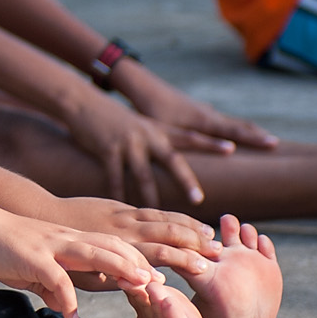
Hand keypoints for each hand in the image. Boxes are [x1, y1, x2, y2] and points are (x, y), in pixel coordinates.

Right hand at [0, 213, 157, 317]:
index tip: (156, 277)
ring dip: (120, 270)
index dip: (135, 259)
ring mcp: (51, 246)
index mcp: (69, 240)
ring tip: (139, 287)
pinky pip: (57, 279)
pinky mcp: (33, 257)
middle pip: (112, 247)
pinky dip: (69, 298)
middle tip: (162, 283)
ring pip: (94, 254)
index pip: (111, 246)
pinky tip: (73, 316)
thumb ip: (52, 285)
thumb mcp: (34, 267)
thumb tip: (66, 307)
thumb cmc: (3, 247)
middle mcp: (66, 239)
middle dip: (139, 263)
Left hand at [42, 197, 220, 277]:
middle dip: (195, 242)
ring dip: (188, 226)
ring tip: (210, 234)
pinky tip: (183, 221)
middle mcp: (125, 229)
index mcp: (118, 248)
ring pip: (163, 218)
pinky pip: (151, 210)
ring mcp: (122, 215)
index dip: (184, 260)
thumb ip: (115, 278)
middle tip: (219, 252)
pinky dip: (171, 216)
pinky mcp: (117, 206)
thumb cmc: (62, 256)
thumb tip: (144, 284)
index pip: (159, 254)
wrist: (41, 216)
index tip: (205, 268)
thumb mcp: (85, 276)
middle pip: (168, 233)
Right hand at [61, 88, 203, 207]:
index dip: (210, 143)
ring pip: (144, 174)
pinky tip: (120, 207)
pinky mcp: (108, 150)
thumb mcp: (141, 125)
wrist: (85, 103)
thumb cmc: (114, 118)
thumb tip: (171, 155)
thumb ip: (157, 140)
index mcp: (159, 130)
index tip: (231, 149)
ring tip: (160, 214)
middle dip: (186, 180)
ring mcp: (128, 143)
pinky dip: (118, 193)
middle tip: (199, 200)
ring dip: (152, 196)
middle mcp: (148, 136)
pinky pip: (115, 176)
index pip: (190, 137)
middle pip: (172, 160)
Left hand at [115, 62, 277, 152]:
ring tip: (262, 140)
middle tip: (278, 145)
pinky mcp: (198, 111)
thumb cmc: (152, 111)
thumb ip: (182, 145)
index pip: (236, 131)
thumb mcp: (167, 131)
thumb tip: (190, 166)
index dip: (255, 138)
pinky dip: (231, 129)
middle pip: (239, 126)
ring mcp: (205, 111)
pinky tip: (233, 135)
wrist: (145, 87)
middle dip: (258, 135)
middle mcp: (209, 114)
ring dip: (246, 131)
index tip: (274, 143)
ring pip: (231, 122)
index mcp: (205, 120)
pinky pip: (220, 122)